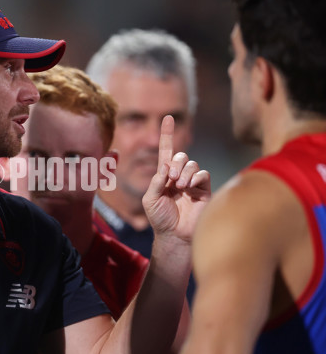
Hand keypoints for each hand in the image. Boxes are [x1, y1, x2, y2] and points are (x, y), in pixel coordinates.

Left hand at [142, 115, 210, 242]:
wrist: (174, 236)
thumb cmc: (160, 219)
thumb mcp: (149, 199)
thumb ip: (155, 181)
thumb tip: (166, 167)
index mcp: (165, 175)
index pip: (166, 151)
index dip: (166, 134)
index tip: (167, 117)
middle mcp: (179, 176)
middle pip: (181, 156)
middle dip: (176, 164)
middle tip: (172, 179)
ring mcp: (193, 183)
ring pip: (192, 164)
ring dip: (185, 172)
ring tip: (180, 187)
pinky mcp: (204, 190)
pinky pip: (203, 174)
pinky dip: (196, 177)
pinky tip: (189, 188)